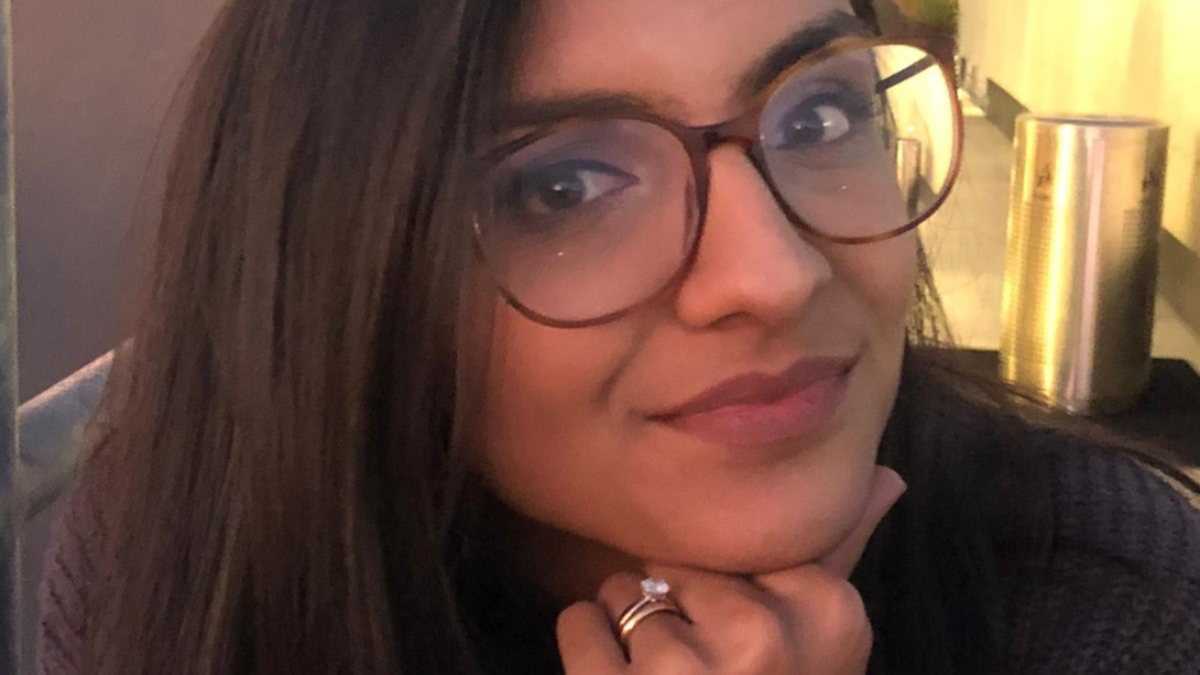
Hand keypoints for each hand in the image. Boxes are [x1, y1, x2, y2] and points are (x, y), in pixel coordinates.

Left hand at [556, 466, 905, 673]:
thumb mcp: (821, 641)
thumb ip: (841, 552)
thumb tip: (887, 478)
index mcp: (827, 616)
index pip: (740, 550)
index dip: (726, 595)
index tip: (742, 644)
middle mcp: (764, 640)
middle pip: (680, 566)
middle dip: (676, 609)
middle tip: (702, 671)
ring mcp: (691, 673)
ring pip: (625, 591)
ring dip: (627, 630)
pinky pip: (578, 622)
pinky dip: (586, 645)